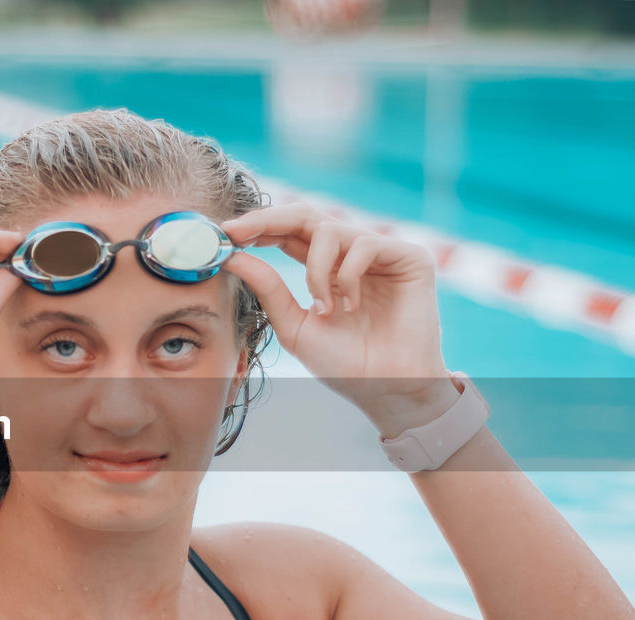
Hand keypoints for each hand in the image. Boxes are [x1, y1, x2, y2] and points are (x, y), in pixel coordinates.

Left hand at [220, 202, 450, 420]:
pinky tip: (352, 307)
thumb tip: (233, 257)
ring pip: (330, 229)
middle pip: (306, 215)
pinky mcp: (409, 257)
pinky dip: (348, 277)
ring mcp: (381, 253)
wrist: (386, 389)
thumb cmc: (343, 364)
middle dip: (268, 220)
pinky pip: (365, 244)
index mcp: (325, 268)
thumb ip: (267, 290)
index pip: (288, 233)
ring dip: (316, 271)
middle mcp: (351, 254)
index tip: (225, 233)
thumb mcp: (294, 326)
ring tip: (324, 309)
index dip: (258, 227)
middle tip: (239, 232)